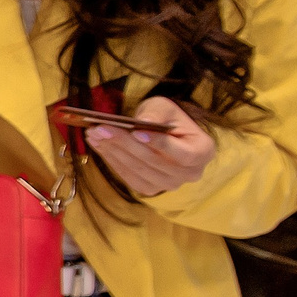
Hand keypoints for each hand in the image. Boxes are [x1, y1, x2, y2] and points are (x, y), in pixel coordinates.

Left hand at [85, 97, 214, 197]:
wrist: (165, 135)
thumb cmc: (168, 119)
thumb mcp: (165, 108)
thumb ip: (157, 113)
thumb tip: (143, 121)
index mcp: (203, 151)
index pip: (181, 153)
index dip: (158, 143)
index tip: (135, 131)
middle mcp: (190, 173)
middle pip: (154, 161)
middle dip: (124, 144)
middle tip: (101, 128)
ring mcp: (169, 185)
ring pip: (138, 170)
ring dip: (113, 151)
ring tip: (94, 134)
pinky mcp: (150, 189)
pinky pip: (128, 176)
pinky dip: (111, 159)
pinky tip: (98, 144)